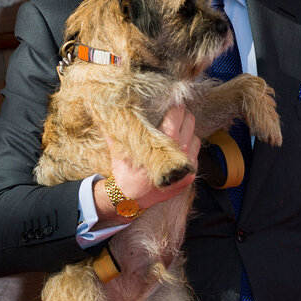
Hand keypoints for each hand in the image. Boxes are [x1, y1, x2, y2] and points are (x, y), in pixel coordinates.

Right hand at [96, 105, 199, 222]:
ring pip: (195, 136)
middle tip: (176, 111)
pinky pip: (197, 152)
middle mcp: (179, 153)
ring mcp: (187, 165)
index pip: (176, 116)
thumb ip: (115, 129)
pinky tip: (179, 147)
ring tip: (178, 129)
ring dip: (188, 131)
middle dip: (183, 114)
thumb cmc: (125, 172)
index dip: (176, 106)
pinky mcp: (191, 175)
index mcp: (163, 145)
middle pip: (189, 122)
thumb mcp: (119, 150)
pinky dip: (190, 146)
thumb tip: (104, 110)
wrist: (131, 199)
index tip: (173, 100)